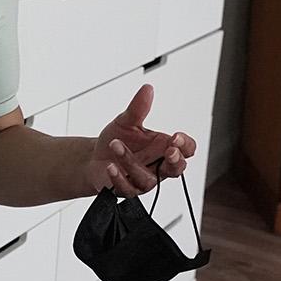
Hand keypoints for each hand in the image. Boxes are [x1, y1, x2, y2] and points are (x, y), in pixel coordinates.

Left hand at [84, 83, 196, 198]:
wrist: (94, 156)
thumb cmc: (116, 140)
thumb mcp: (126, 121)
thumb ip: (138, 108)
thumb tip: (147, 89)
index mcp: (163, 147)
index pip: (186, 149)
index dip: (186, 145)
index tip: (176, 137)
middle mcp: (157, 166)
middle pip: (177, 169)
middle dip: (176, 161)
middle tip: (169, 151)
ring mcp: (144, 180)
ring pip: (149, 179)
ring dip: (132, 162)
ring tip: (116, 144)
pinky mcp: (127, 190)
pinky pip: (128, 189)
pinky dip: (119, 178)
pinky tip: (111, 167)